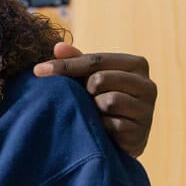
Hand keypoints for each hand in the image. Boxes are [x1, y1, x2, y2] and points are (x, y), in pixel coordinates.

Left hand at [33, 42, 156, 157]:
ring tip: (96, 112)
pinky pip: (111, 125)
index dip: (65, 65)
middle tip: (84, 98)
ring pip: (108, 101)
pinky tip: (101, 128)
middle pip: (100, 79)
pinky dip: (100, 126)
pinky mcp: (140, 132)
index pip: (95, 60)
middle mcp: (147, 85)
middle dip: (84, 90)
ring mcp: (147, 110)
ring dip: (94, 108)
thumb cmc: (102, 99)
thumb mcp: (90, 77)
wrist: (119, 139)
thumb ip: (76, 60)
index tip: (38, 71)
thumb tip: (57, 46)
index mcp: (136, 64)